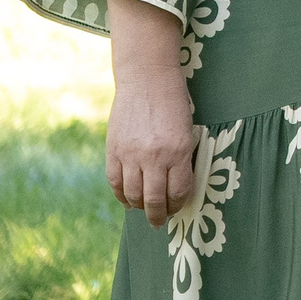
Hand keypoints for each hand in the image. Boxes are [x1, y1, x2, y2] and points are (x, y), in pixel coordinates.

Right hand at [105, 0, 196, 226]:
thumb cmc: (173, 101)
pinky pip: (115, 182)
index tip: (177, 208)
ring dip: (139, 207)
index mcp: (178, 150)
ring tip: (144, 210)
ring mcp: (130, 154)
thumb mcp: (187, 129)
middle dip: (159, 215)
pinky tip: (127, 199)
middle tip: (160, 221)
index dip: (178, 205)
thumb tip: (176, 186)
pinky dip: (120, 195)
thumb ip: (181, 157)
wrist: (147, 78)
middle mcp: (154, 156)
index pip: (179, 191)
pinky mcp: (113, 150)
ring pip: (132, 195)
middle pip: (154, 200)